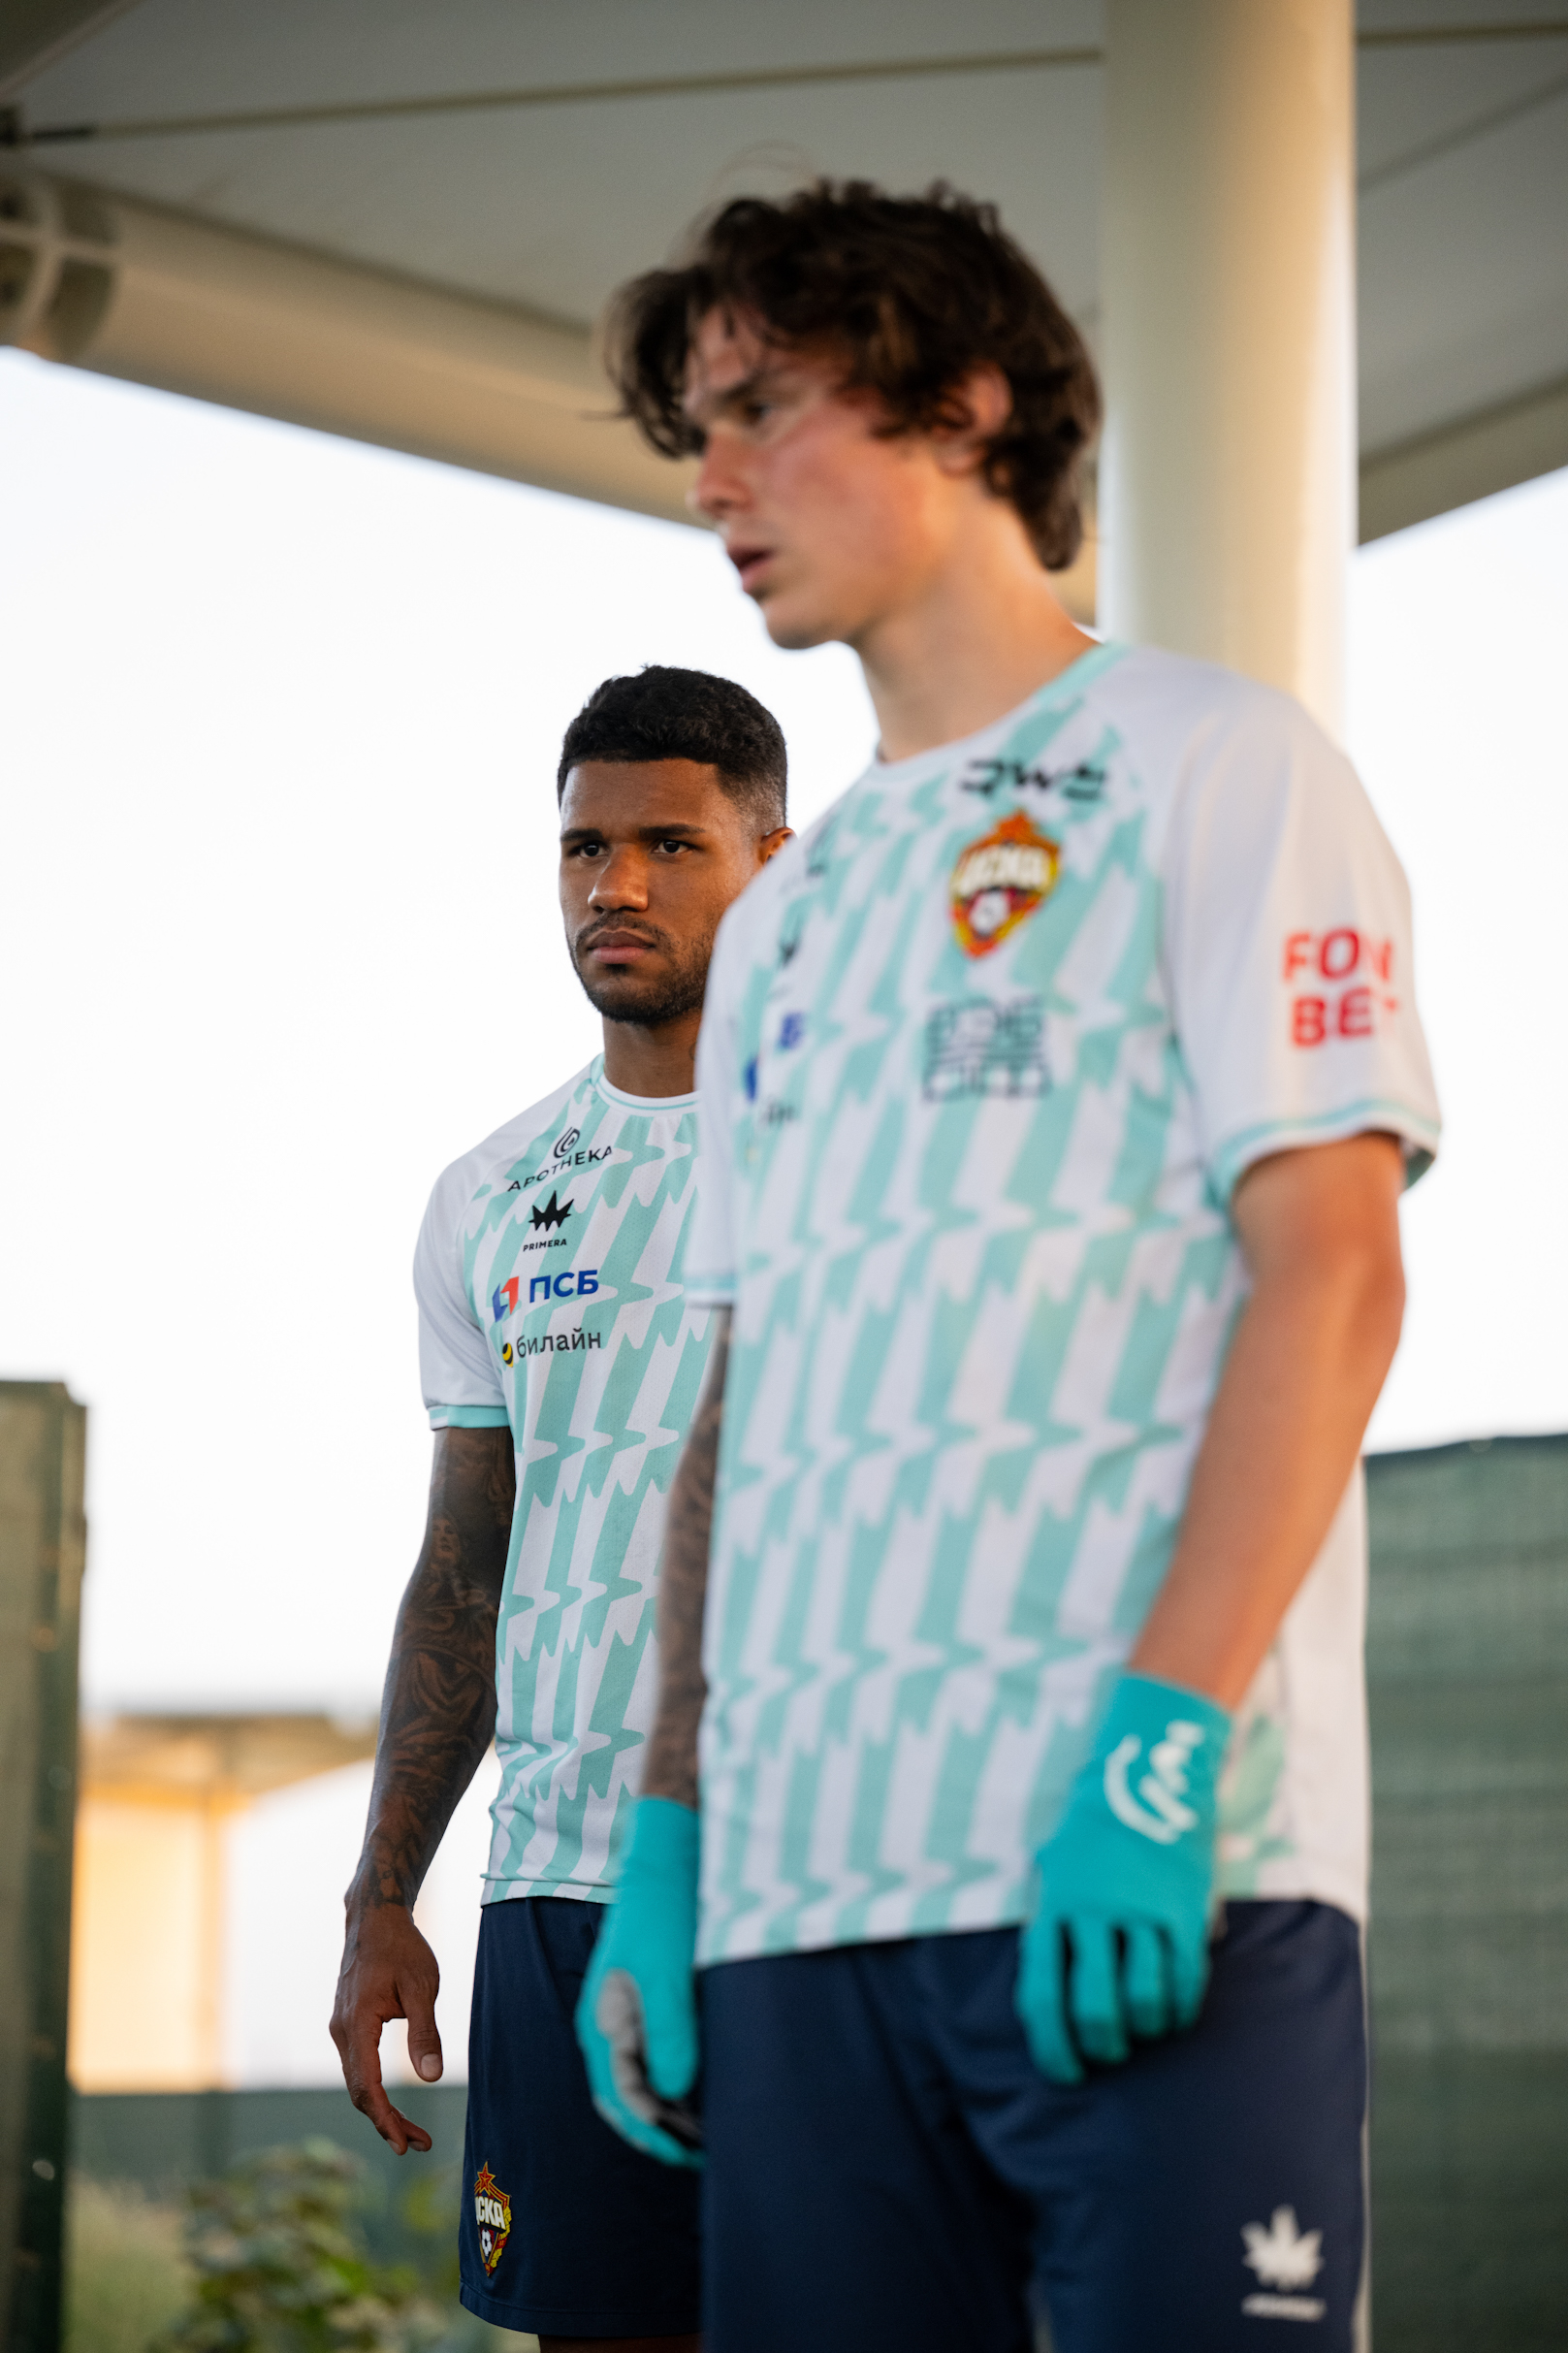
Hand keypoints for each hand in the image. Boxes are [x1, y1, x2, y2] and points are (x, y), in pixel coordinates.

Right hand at [330, 1901, 442, 2153]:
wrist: (374, 1918)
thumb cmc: (402, 1948)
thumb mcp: (422, 1986)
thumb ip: (425, 2032)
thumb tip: (430, 2079)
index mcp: (356, 2024)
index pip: (366, 2086)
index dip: (384, 2118)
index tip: (402, 2144)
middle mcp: (341, 2031)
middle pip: (360, 2091)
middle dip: (387, 2122)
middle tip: (418, 2144)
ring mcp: (342, 2029)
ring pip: (358, 2082)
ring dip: (382, 2110)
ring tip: (414, 2133)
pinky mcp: (349, 2026)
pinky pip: (359, 2067)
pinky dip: (376, 2090)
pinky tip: (395, 2104)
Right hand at [575, 1797, 702, 2168]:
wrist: (668, 1854)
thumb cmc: (664, 1911)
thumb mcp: (667, 1975)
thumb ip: (669, 2036)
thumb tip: (676, 2096)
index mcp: (603, 2023)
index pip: (621, 2100)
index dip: (654, 2135)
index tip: (689, 2156)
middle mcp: (609, 2024)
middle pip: (626, 2098)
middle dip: (660, 2132)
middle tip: (704, 2156)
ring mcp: (628, 2013)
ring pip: (643, 2080)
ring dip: (671, 2110)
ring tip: (710, 2132)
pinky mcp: (650, 2000)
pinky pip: (656, 2056)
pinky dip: (677, 2082)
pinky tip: (708, 2089)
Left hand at [1015, 1672, 1230, 2084]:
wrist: (1146, 1772)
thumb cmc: (1091, 1834)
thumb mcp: (1053, 1870)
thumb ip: (1049, 1929)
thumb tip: (1048, 2002)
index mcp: (1053, 1903)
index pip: (1041, 1994)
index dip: (1052, 2046)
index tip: (1064, 2074)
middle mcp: (1095, 1909)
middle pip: (1094, 2007)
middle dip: (1101, 2045)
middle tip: (1108, 2053)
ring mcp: (1143, 1908)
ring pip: (1143, 2000)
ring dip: (1143, 2032)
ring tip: (1143, 2033)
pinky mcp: (1186, 1907)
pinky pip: (1186, 1978)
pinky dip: (1180, 2009)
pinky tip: (1174, 2015)